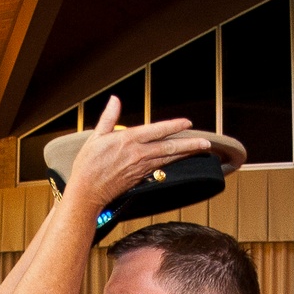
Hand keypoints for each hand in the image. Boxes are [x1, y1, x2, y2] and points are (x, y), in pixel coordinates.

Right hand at [66, 97, 211, 210]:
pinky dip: (172, 162)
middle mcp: (138, 154)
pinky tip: (179, 159)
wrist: (87, 193)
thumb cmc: (88, 165)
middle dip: (189, 145)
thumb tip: (115, 100)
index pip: (157, 131)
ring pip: (168, 159)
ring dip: (185, 153)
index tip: (188, 123)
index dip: (174, 126)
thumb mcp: (96, 137)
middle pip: (169, 148)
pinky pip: (160, 168)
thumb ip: (108, 118)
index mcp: (128, 141)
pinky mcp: (140, 178)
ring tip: (200, 149)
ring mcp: (141, 168)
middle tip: (206, 143)